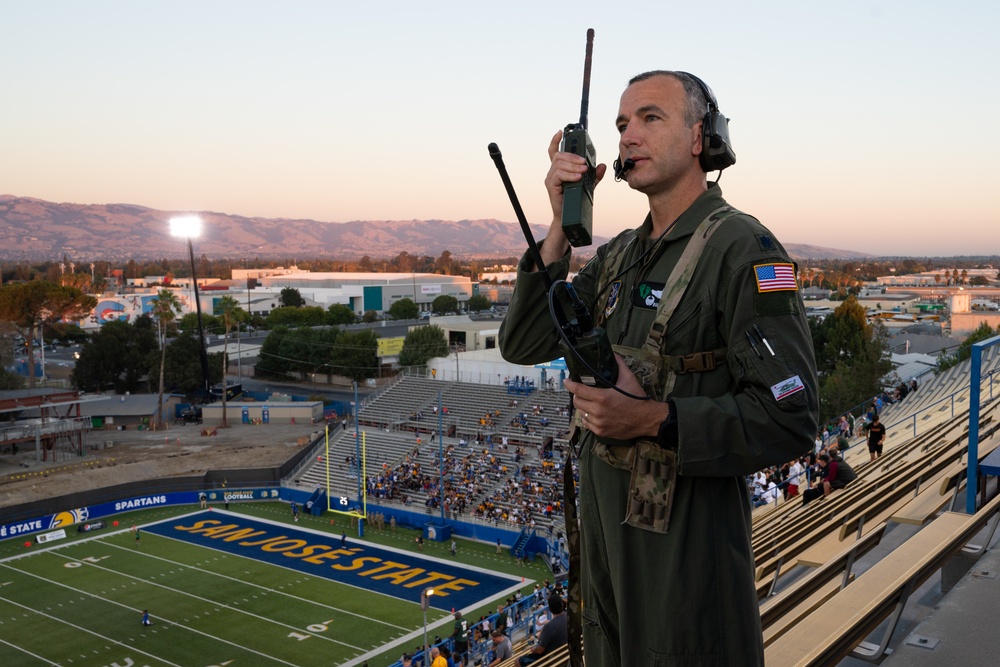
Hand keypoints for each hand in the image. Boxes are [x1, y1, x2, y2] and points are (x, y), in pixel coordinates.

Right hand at [538, 131, 607, 265]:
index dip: (556, 141)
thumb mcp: (588, 185)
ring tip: (583, 171)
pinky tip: (578, 177)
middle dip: (573, 156)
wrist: (569, 217)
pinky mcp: (551, 186)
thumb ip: (594, 175)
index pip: (554, 151)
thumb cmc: (575, 200)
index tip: (560, 132)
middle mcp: (553, 172)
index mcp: (560, 169)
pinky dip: (569, 175)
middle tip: (585, 163)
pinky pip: (559, 175)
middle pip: (559, 155)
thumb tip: (602, 165)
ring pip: (559, 164)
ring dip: (573, 165)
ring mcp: (551, 178)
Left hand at [564, 355, 667, 440]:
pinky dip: (588, 418)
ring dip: (584, 407)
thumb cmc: (638, 399)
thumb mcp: (629, 378)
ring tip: (589, 402)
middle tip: (581, 391)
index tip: (566, 381)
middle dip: (577, 395)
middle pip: (577, 402)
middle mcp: (598, 411)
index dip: (569, 385)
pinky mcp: (601, 432)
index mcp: (602, 397)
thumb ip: (619, 365)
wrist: (647, 419)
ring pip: (582, 413)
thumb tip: (613, 354)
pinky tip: (593, 413)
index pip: (578, 390)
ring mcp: (599, 423)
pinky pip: (587, 424)